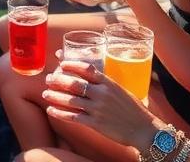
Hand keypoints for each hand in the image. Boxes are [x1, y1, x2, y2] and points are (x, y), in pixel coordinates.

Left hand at [42, 60, 158, 151]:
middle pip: (75, 83)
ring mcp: (98, 109)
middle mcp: (102, 94)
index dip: (71, 63)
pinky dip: (60, 113)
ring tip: (45, 93)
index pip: (87, 68)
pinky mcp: (96, 124)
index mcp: (109, 82)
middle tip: (48, 78)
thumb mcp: (121, 89)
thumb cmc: (134, 109)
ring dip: (55, 96)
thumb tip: (90, 75)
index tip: (60, 60)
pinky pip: (74, 117)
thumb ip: (106, 83)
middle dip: (58, 79)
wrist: (144, 130)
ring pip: (71, 100)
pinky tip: (51, 110)